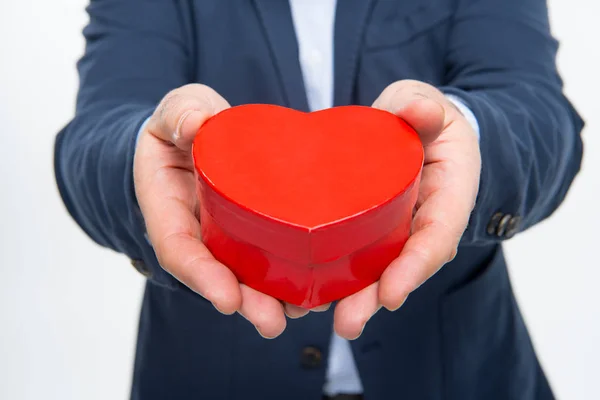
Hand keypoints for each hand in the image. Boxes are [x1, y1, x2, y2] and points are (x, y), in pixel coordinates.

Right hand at [134, 84, 312, 337]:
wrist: (203, 133)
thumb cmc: (186, 122)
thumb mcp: (178, 109)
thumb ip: (182, 113)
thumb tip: (195, 123)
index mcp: (170, 207)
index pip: (179, 248)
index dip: (201, 275)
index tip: (226, 297)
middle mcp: (199, 231)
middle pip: (217, 275)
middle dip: (245, 300)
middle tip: (271, 321)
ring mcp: (227, 235)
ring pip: (246, 275)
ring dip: (272, 300)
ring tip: (301, 311)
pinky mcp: (255, 231)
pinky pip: (270, 257)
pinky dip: (291, 276)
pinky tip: (318, 289)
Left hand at [333, 80, 481, 338]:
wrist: (414, 131)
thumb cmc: (423, 119)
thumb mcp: (426, 104)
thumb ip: (421, 105)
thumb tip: (417, 111)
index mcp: (447, 197)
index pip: (436, 237)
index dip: (415, 266)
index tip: (392, 293)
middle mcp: (422, 225)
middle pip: (402, 268)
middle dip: (375, 297)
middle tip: (347, 323)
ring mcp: (395, 233)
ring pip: (375, 271)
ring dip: (352, 299)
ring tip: (320, 318)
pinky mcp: (369, 232)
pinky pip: (355, 258)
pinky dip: (333, 277)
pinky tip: (304, 294)